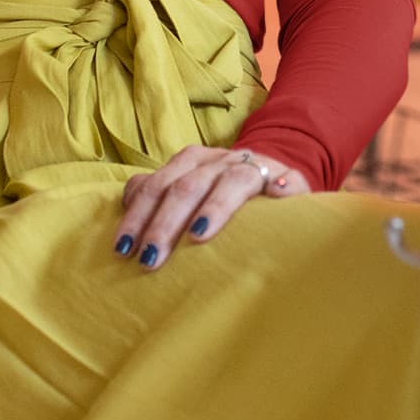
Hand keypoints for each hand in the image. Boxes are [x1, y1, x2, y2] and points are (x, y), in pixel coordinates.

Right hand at [112, 144, 310, 270]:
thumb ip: (292, 190)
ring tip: (124, 249)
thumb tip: (281, 191)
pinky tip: (122, 229)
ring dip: (139, 217)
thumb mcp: (297, 192)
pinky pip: (145, 180)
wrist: (263, 164)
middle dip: (166, 223)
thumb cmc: (279, 194)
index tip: (199, 237)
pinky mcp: (171, 166)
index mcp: (249, 166)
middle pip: (188, 185)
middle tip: (150, 259)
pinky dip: (131, 202)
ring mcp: (190, 160)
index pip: (233, 181)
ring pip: (159, 182)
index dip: (216, 207)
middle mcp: (216, 160)